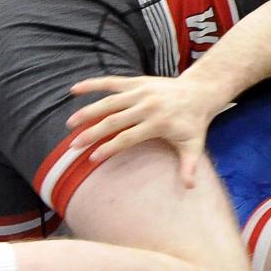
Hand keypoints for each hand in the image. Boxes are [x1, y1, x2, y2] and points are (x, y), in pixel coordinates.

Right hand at [66, 74, 226, 187]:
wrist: (200, 92)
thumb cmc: (194, 123)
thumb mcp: (194, 145)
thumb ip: (189, 166)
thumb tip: (190, 188)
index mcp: (159, 123)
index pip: (128, 137)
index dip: (109, 147)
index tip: (92, 158)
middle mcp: (148, 106)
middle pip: (114, 120)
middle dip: (92, 133)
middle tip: (73, 146)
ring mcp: (141, 92)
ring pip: (109, 102)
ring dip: (88, 112)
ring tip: (70, 124)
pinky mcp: (137, 82)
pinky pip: (112, 82)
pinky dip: (93, 84)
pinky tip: (74, 90)